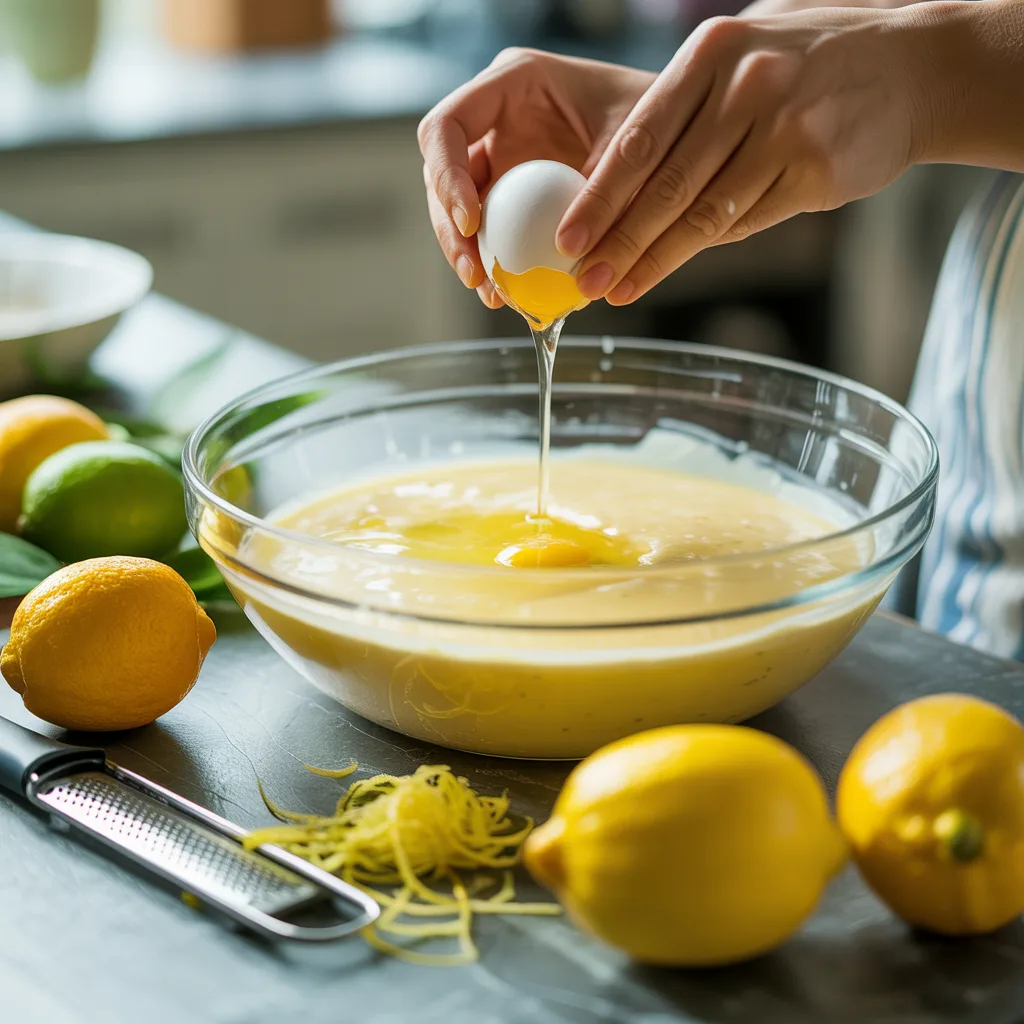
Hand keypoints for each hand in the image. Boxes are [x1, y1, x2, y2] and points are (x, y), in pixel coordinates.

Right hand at [418, 48, 654, 307]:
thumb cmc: (663, 116)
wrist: (682, 129)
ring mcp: (503, 156)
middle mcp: (497, 118)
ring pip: (458, 207)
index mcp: (513, 82)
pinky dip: (494, 262)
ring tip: (491, 294)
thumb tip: (573, 253)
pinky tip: (506, 294)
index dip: (446, 176)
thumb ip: (601, 189)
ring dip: (467, 253)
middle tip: (476, 275)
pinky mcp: (513, 191)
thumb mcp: (634, 145)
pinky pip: (490, 229)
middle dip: (450, 229)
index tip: (470, 224)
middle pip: (441, 173)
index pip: (447, 126)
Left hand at [556, 9, 934, 304]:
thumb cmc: (814, 65)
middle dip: (615, 238)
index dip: (597, 195)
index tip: (567, 235)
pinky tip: (669, 270)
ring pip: (701, 213)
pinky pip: (746, 221)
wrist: (916, 67)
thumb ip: (687, 109)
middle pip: (662, 183)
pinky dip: (705, 249)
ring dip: (652, 259)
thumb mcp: (744, 57)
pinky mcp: (813, 169)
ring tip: (615, 289)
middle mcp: (743, 87)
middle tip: (581, 277)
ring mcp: (781, 128)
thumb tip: (622, 178)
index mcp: (711, 54)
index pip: (639, 138)